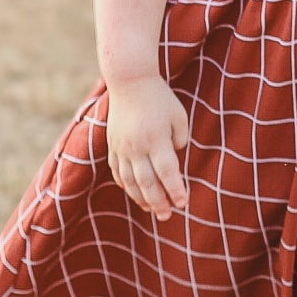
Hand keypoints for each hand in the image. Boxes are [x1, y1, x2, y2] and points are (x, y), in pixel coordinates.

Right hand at [106, 73, 189, 219]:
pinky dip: (126, 186)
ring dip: (141, 199)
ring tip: (152, 210)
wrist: (129, 80)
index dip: (175, 190)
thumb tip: (175, 158)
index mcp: (156, 139)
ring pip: (130, 181)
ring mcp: (122, 147)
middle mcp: (136, 147)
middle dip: (158, 202)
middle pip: (147, 183)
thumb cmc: (159, 97)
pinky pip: (118, 172)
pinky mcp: (112, 145)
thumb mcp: (178, 115)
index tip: (184, 203)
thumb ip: (180, 140)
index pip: (167, 172)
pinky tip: (135, 194)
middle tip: (167, 216)